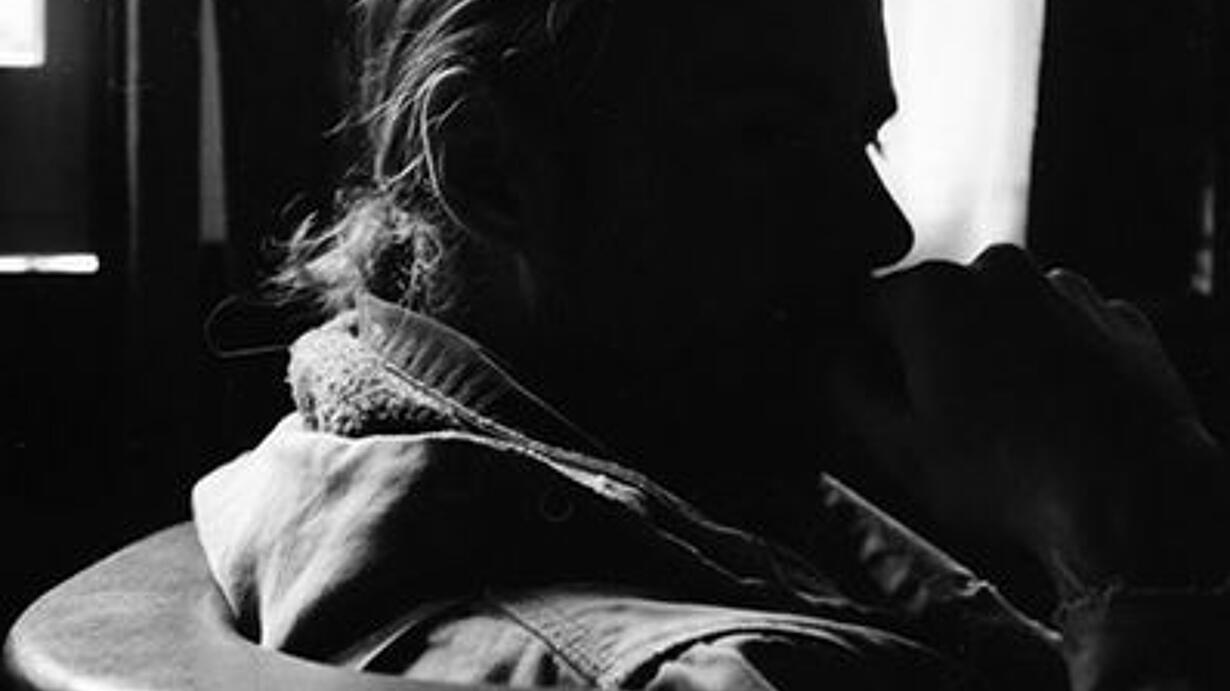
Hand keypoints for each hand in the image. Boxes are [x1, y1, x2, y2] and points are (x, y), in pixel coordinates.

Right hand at [827, 244, 1228, 591]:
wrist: (1136, 497)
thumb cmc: (1003, 475)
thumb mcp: (896, 445)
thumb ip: (844, 389)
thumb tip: (824, 358)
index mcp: (931, 293)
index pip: (863, 309)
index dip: (856, 353)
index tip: (863, 395)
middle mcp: (998, 270)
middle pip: (936, 309)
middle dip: (928, 355)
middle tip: (938, 423)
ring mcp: (1066, 291)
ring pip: (1002, 318)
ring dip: (991, 356)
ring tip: (1004, 426)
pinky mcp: (1117, 320)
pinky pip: (1062, 333)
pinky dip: (1050, 364)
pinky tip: (1054, 417)